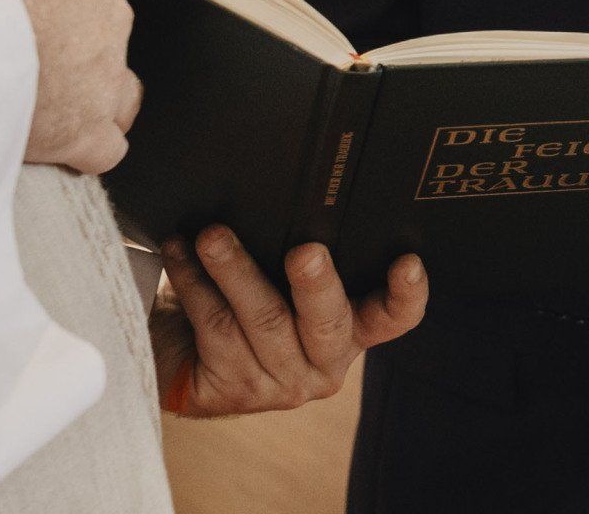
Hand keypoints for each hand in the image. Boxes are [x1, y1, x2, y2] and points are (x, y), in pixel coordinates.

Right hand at [0, 0, 139, 172]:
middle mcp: (106, 8)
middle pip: (92, 26)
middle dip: (57, 38)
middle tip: (6, 49)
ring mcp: (102, 68)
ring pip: (112, 82)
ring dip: (85, 90)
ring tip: (41, 99)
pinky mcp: (84, 126)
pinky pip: (103, 143)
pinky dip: (85, 145)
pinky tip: (61, 146)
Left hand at [153, 228, 425, 416]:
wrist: (180, 357)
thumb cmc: (245, 302)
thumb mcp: (284, 280)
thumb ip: (304, 255)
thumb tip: (293, 197)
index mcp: (354, 329)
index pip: (394, 317)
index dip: (407, 293)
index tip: (408, 262)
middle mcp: (325, 363)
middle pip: (326, 323)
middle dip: (315, 284)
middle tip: (305, 252)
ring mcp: (280, 383)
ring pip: (262, 320)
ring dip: (233, 270)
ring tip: (212, 236)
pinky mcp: (232, 391)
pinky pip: (215, 328)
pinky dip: (193, 284)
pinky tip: (180, 254)